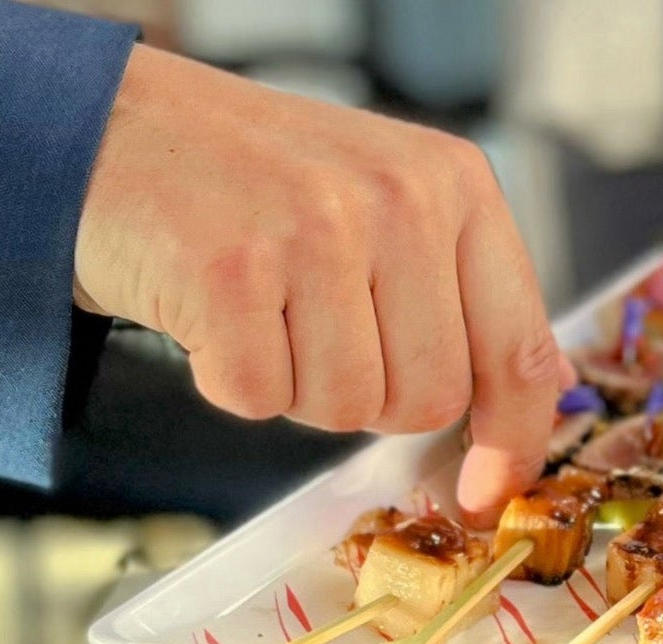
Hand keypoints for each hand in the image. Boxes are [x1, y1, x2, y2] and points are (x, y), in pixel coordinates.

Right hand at [75, 45, 560, 518]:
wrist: (116, 130)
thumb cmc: (262, 185)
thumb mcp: (394, 208)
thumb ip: (472, 295)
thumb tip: (547, 382)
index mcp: (455, 187)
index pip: (517, 352)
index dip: (512, 443)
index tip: (491, 495)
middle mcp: (399, 199)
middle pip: (429, 401)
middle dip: (373, 397)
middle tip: (319, 330)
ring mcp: (315, 229)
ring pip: (347, 409)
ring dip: (300, 388)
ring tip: (267, 309)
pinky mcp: (231, 270)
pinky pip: (261, 397)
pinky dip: (233, 378)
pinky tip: (218, 312)